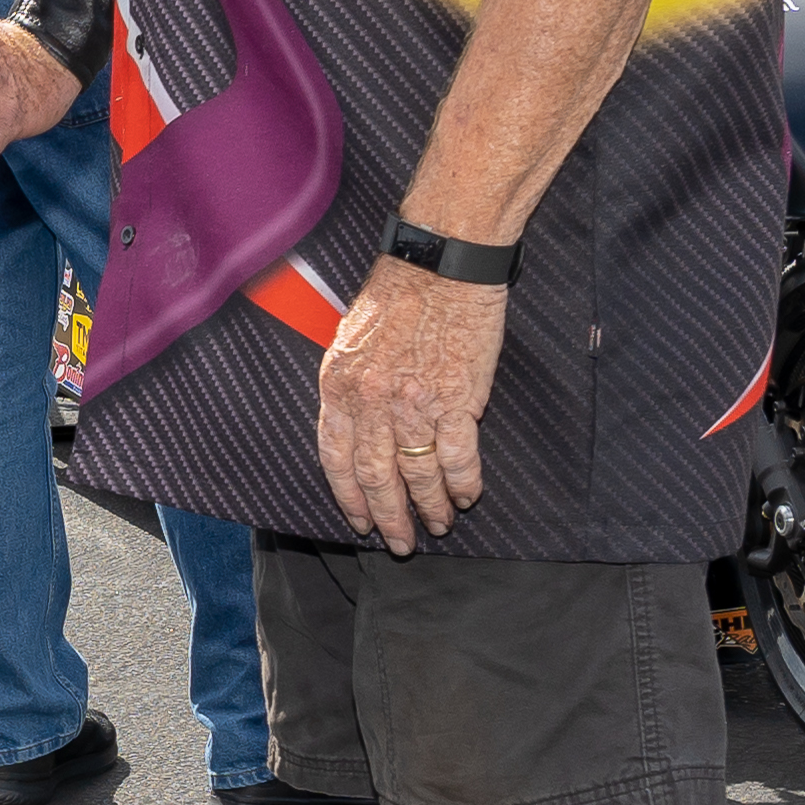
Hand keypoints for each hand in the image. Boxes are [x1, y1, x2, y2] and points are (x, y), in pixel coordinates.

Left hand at [316, 259, 509, 551]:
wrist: (441, 262)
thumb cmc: (398, 293)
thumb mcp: (351, 340)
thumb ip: (352, 387)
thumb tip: (358, 427)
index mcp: (339, 387)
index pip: (336, 458)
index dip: (349, 497)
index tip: (359, 521)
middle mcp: (371, 402)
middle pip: (377, 477)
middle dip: (389, 517)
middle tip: (401, 543)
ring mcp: (414, 404)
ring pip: (419, 474)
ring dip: (430, 507)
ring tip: (439, 524)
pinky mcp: (457, 400)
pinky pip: (458, 457)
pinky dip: (464, 483)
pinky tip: (469, 497)